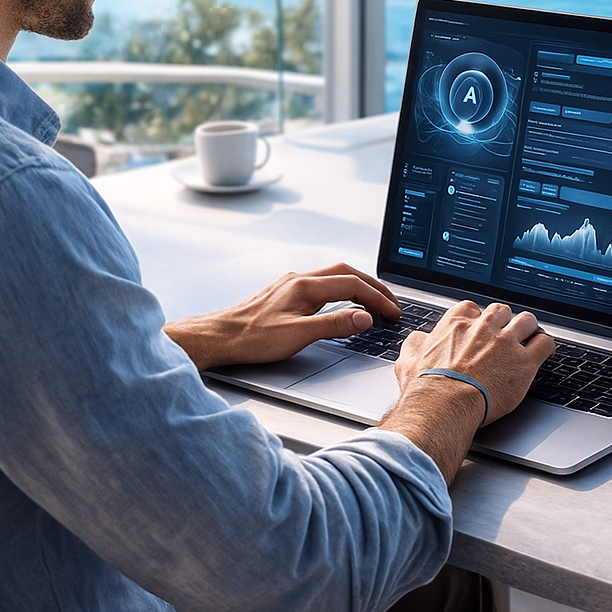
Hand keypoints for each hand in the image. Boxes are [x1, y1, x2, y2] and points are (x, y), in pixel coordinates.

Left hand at [164, 263, 400, 368]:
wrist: (219, 337)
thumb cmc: (252, 339)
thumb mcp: (298, 335)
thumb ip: (335, 324)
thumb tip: (364, 317)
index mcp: (306, 286)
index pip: (353, 285)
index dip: (377, 298)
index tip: (392, 312)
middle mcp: (299, 279)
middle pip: (347, 272)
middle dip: (373, 286)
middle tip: (390, 302)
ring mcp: (291, 284)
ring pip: (334, 275)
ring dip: (357, 285)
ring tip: (372, 300)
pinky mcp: (284, 292)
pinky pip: (321, 282)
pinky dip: (341, 289)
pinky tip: (341, 300)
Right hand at [394, 301, 553, 425]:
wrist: (443, 406)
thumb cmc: (426, 388)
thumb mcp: (408, 360)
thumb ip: (415, 344)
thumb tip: (419, 340)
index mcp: (457, 323)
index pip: (474, 308)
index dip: (479, 320)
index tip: (480, 330)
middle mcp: (483, 327)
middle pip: (503, 311)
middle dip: (505, 322)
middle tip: (505, 335)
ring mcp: (506, 342)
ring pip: (527, 321)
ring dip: (529, 329)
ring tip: (529, 338)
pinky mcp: (524, 362)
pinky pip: (545, 343)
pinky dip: (545, 346)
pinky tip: (543, 352)